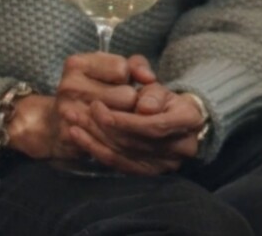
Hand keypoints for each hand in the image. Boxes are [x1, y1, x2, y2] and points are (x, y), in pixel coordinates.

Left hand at [48, 53, 201, 175]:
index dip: (124, 120)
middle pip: (135, 142)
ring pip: (123, 154)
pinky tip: (77, 137)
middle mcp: (182, 147)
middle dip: (102, 127)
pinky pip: (117, 164)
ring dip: (93, 138)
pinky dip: (95, 150)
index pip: (153, 125)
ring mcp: (166, 164)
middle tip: (77, 112)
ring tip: (72, 122)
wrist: (172, 120)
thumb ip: (152, 92)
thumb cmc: (163, 100)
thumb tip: (144, 107)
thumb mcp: (159, 88)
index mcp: (189, 121)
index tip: (97, 107)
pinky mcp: (148, 172)